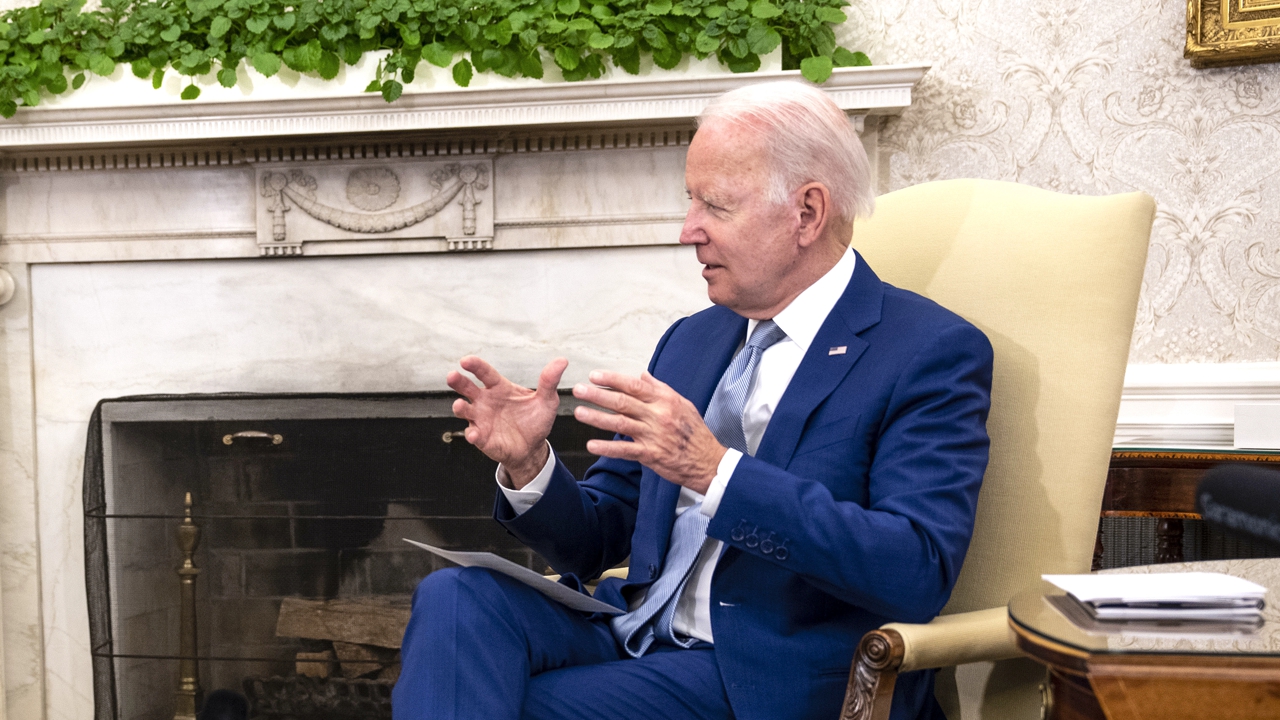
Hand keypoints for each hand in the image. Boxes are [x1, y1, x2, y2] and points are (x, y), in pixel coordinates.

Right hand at [447, 356, 566, 487]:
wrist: (533, 448)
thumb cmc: (536, 420)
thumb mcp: (546, 400)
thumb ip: (549, 381)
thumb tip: (562, 361)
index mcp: (499, 388)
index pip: (485, 373)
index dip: (475, 366)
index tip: (466, 360)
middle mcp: (486, 401)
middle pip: (467, 388)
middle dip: (458, 381)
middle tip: (452, 376)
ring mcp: (481, 419)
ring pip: (464, 410)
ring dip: (460, 407)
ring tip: (461, 405)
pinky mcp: (481, 437)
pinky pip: (473, 434)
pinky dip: (472, 434)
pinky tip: (474, 434)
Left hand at [572, 370, 725, 493]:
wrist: (707, 461)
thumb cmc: (695, 432)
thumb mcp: (682, 404)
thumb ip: (660, 389)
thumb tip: (642, 375)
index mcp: (665, 400)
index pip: (634, 386)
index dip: (613, 379)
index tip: (595, 375)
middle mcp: (658, 416)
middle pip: (623, 402)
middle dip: (598, 395)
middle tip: (579, 389)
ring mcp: (653, 435)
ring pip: (620, 424)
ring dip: (597, 418)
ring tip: (579, 412)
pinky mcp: (651, 455)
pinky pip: (625, 450)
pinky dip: (607, 448)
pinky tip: (591, 445)